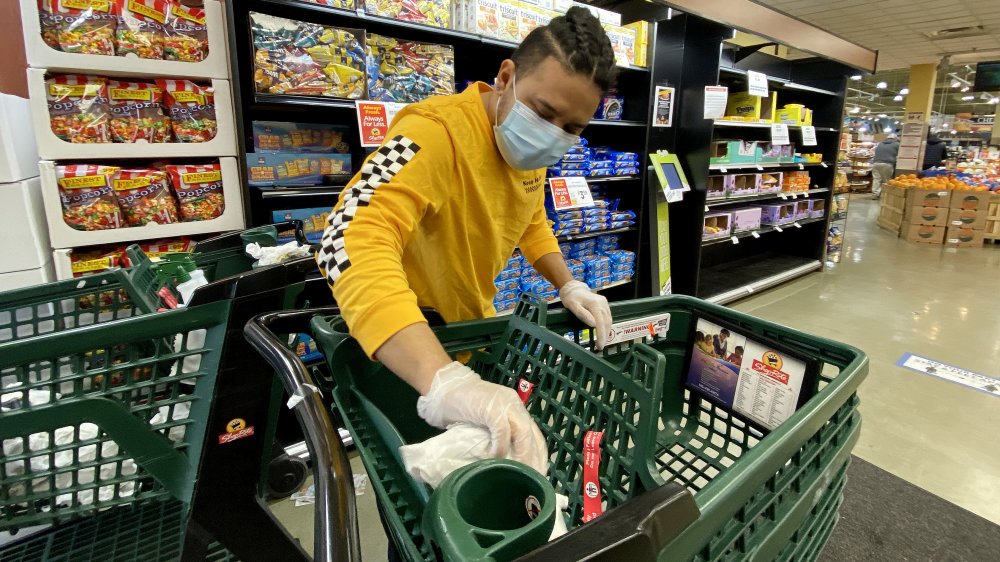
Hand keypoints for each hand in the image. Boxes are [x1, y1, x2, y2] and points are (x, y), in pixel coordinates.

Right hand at [416, 362, 548, 474]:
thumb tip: (507, 463)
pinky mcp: (491, 407)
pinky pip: (501, 430)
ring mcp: (504, 404)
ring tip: (517, 474)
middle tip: (531, 480)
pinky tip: (493, 458)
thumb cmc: (463, 409)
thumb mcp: (487, 422)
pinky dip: (499, 447)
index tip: (539, 476)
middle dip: (533, 460)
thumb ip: (499, 435)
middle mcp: (514, 405)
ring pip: (522, 432)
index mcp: (516, 409)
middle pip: (531, 435)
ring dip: (521, 456)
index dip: (539, 456)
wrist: (444, 390)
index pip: (535, 435)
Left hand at [559, 280, 611, 349]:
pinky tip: (604, 333)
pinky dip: (607, 326)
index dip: (601, 335)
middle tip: (600, 347)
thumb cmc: (571, 298)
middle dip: (604, 336)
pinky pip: (608, 317)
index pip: (600, 322)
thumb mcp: (573, 306)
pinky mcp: (605, 304)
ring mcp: (605, 303)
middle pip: (606, 323)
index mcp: (595, 304)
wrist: (574, 288)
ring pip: (609, 320)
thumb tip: (593, 325)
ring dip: (607, 332)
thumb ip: (583, 314)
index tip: (600, 345)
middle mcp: (602, 303)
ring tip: (602, 342)